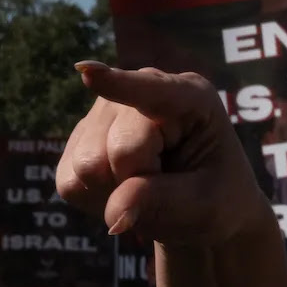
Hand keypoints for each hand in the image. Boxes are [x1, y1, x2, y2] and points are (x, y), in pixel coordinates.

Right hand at [56, 63, 272, 246]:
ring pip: (88, 167)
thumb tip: (113, 213)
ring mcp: (103, 113)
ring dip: (116, 193)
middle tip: (169, 188)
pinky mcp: (78, 140)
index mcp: (190, 98)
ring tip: (149, 188)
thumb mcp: (206, 205)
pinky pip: (69, 183)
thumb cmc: (216, 200)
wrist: (199, 212)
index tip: (87, 73)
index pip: (152, 91)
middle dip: (140, 183)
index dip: (119, 84)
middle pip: (120, 150)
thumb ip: (162, 202)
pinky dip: (96, 200)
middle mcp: (140, 94)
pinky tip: (123, 191)